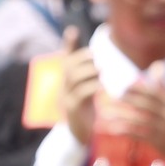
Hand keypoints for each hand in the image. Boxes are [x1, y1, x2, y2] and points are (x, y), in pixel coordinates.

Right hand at [57, 27, 101, 146]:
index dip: (68, 45)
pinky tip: (102, 86)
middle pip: (68, 66)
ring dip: (88, 71)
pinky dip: (91, 87)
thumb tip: (102, 63)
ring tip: (101, 70)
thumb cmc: (86, 111)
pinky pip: (80, 94)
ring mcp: (64, 97)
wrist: (78, 135)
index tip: (72, 30)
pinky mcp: (71, 109)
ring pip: (73, 78)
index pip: (65, 58)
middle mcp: (62, 86)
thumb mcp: (87, 91)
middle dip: (83, 59)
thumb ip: (92, 77)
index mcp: (66, 80)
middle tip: (97, 57)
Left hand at [117, 64, 164, 161]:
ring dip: (122, 117)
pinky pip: (138, 135)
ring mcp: (164, 128)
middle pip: (146, 105)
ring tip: (106, 113)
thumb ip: (161, 86)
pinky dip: (125, 131)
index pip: (154, 93)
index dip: (137, 89)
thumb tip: (158, 64)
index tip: (122, 86)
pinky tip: (112, 129)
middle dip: (128, 100)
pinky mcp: (158, 141)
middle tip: (111, 97)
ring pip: (140, 120)